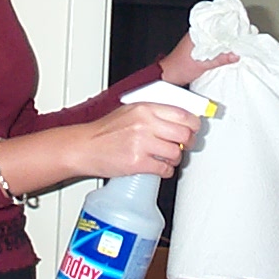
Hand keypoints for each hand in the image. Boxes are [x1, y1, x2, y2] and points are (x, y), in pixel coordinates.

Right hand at [74, 102, 202, 178]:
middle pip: (184, 134)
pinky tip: (159, 167)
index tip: (194, 128)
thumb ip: (153, 112)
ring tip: (167, 158)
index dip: (194, 124)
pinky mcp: (137, 162)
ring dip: (175, 159)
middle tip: (184, 145)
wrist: (84, 147)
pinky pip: (164, 168)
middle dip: (188, 142)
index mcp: (144, 108)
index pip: (182, 114)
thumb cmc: (104, 131)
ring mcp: (141, 144)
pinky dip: (166, 171)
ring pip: (176, 153)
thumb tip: (179, 118)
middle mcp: (144, 124)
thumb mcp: (129, 111)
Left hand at [158, 31, 237, 86]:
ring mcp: (196, 40)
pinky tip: (225, 51)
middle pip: (216, 30)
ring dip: (224, 41)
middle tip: (241, 37)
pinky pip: (211, 44)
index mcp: (196, 33)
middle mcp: (196, 34)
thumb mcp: (202, 65)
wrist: (167, 75)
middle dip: (228, 34)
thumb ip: (220, 59)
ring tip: (235, 43)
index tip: (240, 28)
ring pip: (214, 37)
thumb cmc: (179, 68)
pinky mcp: (197, 47)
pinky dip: (218, 47)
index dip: (229, 26)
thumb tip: (235, 55)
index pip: (216, 24)